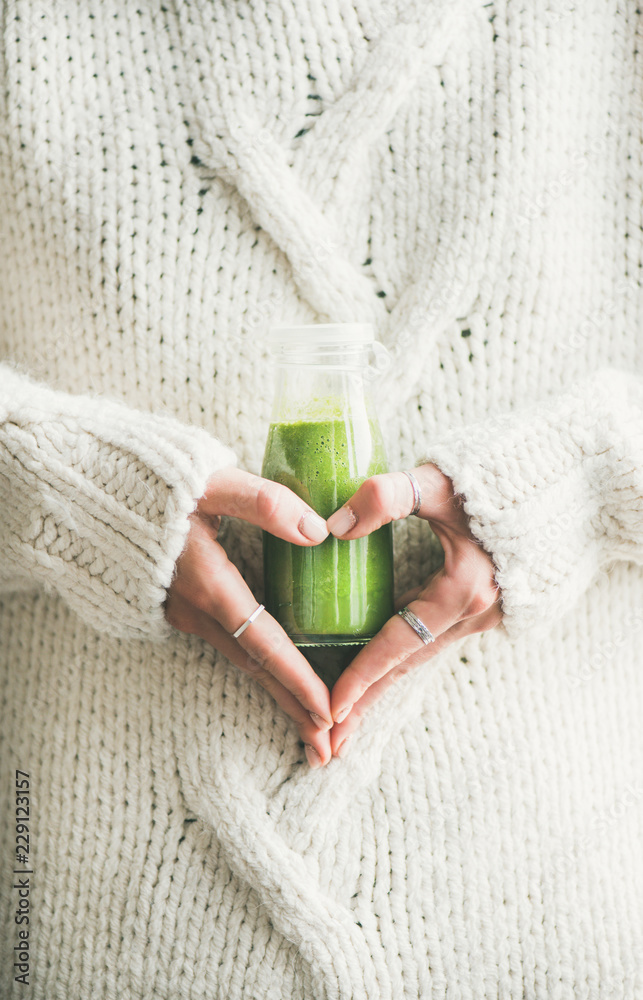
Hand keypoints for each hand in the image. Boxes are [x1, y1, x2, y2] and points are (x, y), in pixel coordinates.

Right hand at [164, 466, 334, 766]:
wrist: (80, 493)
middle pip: (255, 667)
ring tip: (307, 725)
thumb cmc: (149, 483)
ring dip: (275, 692)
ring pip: (239, 660)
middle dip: (292, 707)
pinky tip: (271, 674)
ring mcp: (181, 612)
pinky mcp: (174, 605)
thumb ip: (263, 503)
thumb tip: (318, 531)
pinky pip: (224, 645)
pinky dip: (255, 668)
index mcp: (210, 584)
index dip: (297, 679)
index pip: (264, 643)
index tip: (327, 714)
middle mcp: (195, 610)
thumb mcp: (209, 482)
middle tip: (326, 749)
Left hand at [325, 464, 502, 758]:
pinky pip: (436, 641)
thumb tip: (335, 525)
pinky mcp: (487, 606)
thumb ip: (386, 496)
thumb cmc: (501, 478)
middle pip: (407, 666)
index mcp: (462, 590)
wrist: (569, 485)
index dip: (360, 676)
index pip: (397, 644)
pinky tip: (384, 665)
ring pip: (421, 656)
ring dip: (384, 684)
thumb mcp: (439, 482)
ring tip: (349, 714)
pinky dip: (405, 659)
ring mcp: (485, 613)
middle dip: (367, 702)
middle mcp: (476, 613)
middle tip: (328, 741)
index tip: (328, 708)